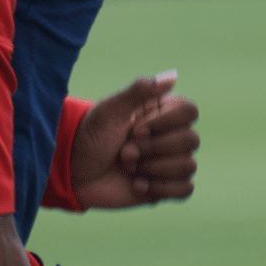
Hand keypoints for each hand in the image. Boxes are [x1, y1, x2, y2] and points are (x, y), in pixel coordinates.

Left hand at [70, 71, 199, 208]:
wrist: (75, 170)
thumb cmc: (92, 134)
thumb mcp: (111, 109)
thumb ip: (140, 90)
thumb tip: (173, 76)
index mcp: (161, 111)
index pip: (190, 111)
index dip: (166, 122)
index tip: (135, 128)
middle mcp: (170, 134)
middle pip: (191, 140)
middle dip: (154, 148)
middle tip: (125, 151)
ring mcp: (168, 161)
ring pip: (188, 165)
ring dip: (154, 169)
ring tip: (128, 167)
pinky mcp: (165, 186)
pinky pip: (186, 188)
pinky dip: (162, 188)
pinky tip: (138, 185)